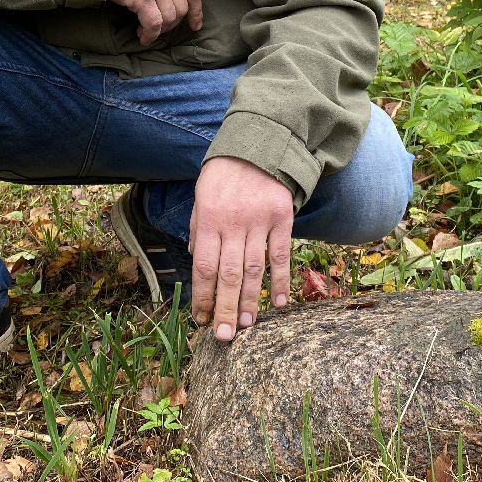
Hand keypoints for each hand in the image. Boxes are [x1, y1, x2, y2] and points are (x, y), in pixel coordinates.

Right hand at [107, 0, 202, 44]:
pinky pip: (153, 24)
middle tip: (159, 28)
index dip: (196, 12)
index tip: (194, 25)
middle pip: (182, 9)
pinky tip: (142, 36)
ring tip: (145, 32)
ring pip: (169, 18)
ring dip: (159, 30)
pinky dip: (149, 35)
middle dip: (172, 24)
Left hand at [189, 156, 293, 340]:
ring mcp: (260, 221)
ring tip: (245, 326)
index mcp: (208, 218)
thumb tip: (200, 264)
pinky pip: (280, 255)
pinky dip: (280, 280)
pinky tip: (279, 302)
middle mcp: (233, 222)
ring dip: (250, 300)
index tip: (202, 319)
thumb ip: (199, 230)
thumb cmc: (224, 174)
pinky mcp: (282, 218)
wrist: (258, 144)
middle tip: (224, 337)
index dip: (203, 296)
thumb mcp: (201, 197)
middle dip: (225, 308)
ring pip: (254, 269)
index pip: (204, 266)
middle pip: (228, 274)